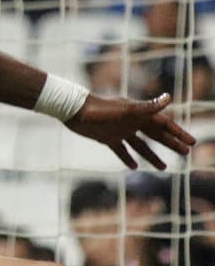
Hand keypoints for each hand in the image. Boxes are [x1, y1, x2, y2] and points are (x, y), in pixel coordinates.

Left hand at [66, 92, 194, 168]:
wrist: (73, 110)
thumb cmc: (100, 109)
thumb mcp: (126, 111)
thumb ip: (147, 107)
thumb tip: (169, 98)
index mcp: (138, 114)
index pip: (164, 124)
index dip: (178, 133)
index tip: (191, 142)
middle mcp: (131, 122)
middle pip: (155, 135)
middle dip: (171, 144)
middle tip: (186, 153)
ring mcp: (119, 130)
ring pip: (140, 145)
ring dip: (152, 155)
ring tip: (164, 168)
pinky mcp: (106, 138)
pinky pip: (121, 150)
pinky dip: (128, 158)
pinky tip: (134, 167)